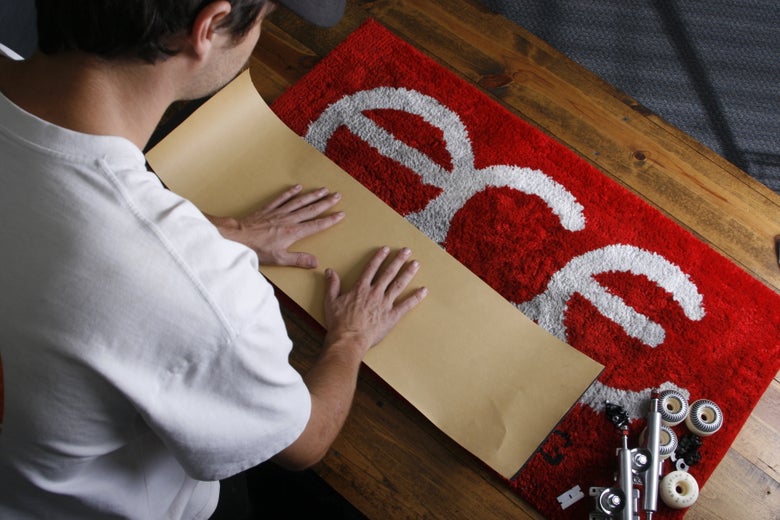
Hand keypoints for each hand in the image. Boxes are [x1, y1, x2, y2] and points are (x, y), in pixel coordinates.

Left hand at [210, 184, 343, 267]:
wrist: (238, 236)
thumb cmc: (257, 248)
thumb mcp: (279, 259)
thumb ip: (298, 259)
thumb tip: (315, 262)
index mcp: (294, 232)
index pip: (316, 224)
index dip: (330, 219)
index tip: (341, 214)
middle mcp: (289, 219)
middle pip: (311, 209)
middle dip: (326, 202)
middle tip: (337, 196)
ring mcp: (279, 212)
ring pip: (300, 201)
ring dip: (313, 195)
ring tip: (324, 189)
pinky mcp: (269, 209)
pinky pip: (282, 198)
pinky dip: (290, 192)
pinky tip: (298, 187)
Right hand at [323, 247, 427, 356]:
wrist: (348, 340)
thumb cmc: (339, 323)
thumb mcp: (330, 302)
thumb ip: (332, 285)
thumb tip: (330, 271)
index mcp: (360, 289)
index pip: (371, 268)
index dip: (379, 258)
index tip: (386, 249)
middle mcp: (375, 293)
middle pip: (388, 273)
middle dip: (398, 260)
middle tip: (407, 251)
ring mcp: (385, 304)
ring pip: (399, 285)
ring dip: (408, 273)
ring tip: (415, 264)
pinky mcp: (392, 316)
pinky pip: (406, 305)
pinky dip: (415, 297)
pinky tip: (423, 290)